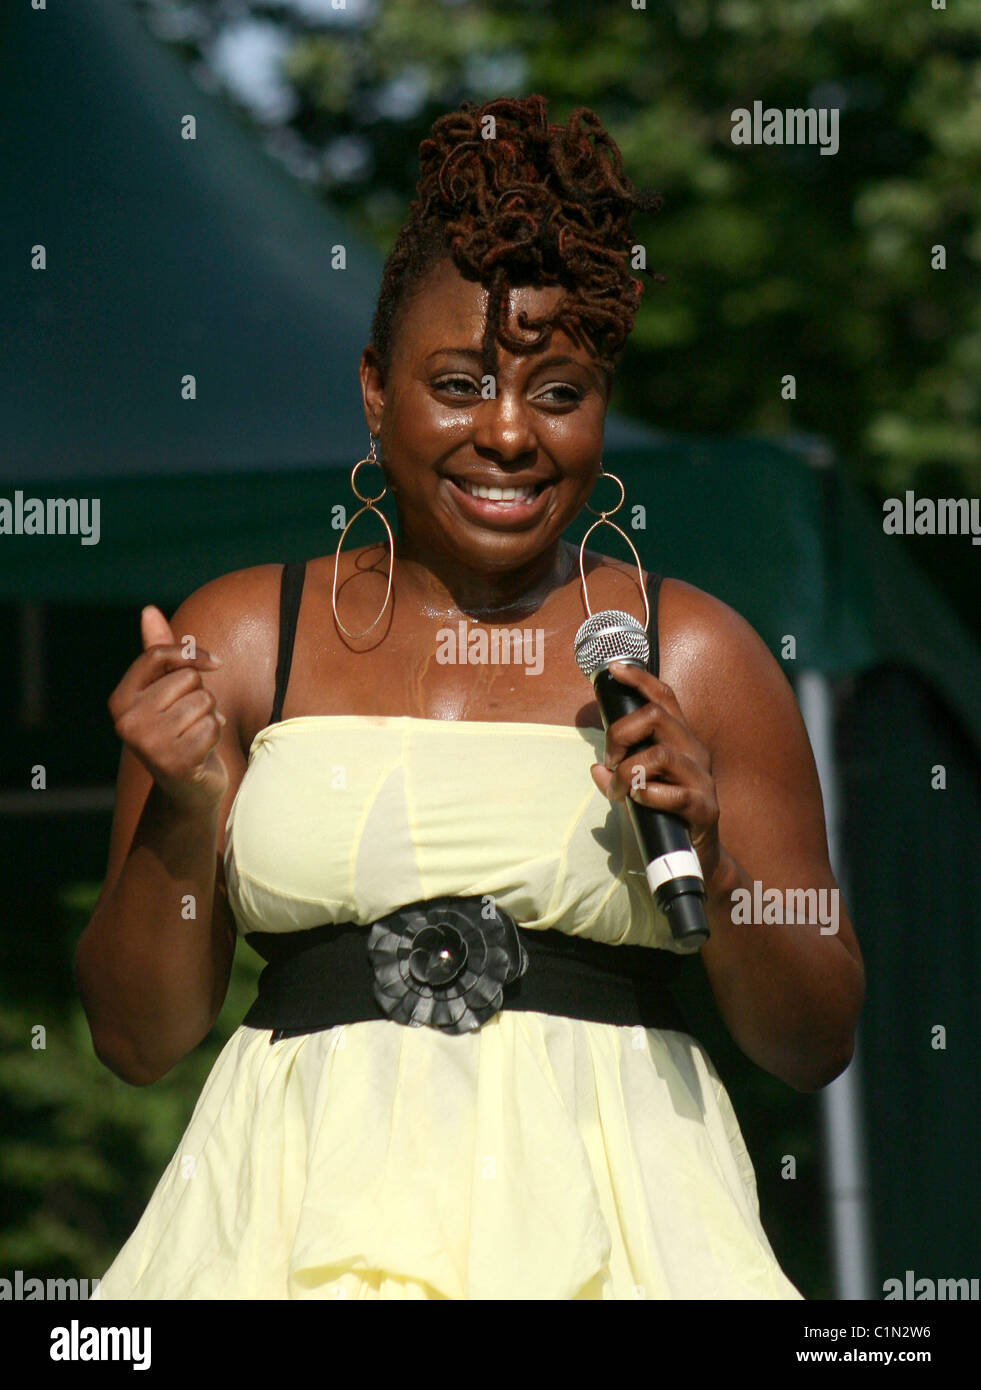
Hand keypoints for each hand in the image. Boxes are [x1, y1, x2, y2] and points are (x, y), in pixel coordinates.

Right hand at [107, 606, 228, 811]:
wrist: (188, 786)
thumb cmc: (180, 729)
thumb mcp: (168, 691)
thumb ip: (159, 653)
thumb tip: (148, 610)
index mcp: (120, 700)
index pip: (158, 655)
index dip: (192, 654)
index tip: (216, 663)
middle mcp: (127, 721)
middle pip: (188, 679)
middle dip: (202, 695)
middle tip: (192, 720)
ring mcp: (148, 744)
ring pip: (204, 701)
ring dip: (211, 716)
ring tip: (196, 734)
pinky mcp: (174, 762)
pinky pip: (213, 725)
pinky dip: (217, 735)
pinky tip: (203, 750)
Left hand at [589, 661, 722, 890]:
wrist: (698, 860)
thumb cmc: (664, 817)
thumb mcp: (637, 789)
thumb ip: (618, 774)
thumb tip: (595, 767)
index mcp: (680, 742)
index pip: (665, 698)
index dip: (640, 679)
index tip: (614, 668)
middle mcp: (695, 753)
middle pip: (658, 718)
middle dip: (622, 733)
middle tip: (609, 758)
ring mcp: (703, 780)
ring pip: (661, 755)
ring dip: (629, 771)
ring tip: (619, 790)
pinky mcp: (705, 809)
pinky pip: (674, 794)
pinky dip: (648, 795)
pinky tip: (638, 801)